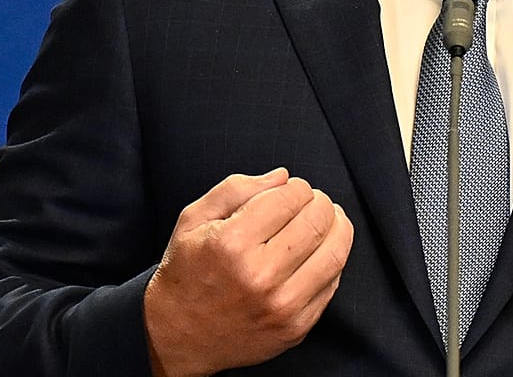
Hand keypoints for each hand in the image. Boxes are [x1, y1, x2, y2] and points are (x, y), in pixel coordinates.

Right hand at [143, 168, 353, 376]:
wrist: (177, 336)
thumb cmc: (186, 273)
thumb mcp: (194, 220)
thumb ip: (237, 188)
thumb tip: (282, 177)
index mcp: (232, 244)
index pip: (290, 198)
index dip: (297, 187)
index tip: (291, 189)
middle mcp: (260, 276)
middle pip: (318, 221)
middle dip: (319, 202)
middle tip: (311, 202)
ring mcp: (282, 306)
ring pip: (335, 252)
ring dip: (336, 227)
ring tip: (324, 220)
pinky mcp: (296, 327)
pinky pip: (332, 283)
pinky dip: (331, 261)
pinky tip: (317, 253)